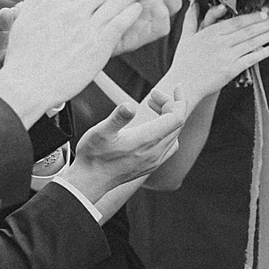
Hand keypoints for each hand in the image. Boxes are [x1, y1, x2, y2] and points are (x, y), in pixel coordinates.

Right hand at [0, 0, 155, 122]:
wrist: (28, 85)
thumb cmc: (24, 56)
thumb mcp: (24, 20)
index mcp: (56, 3)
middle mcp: (72, 12)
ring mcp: (86, 28)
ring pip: (116, 1)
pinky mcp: (97, 47)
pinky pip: (118, 24)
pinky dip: (130, 13)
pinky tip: (141, 6)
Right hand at [64, 94, 189, 202]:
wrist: (90, 182)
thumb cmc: (93, 156)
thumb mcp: (100, 132)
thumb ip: (117, 118)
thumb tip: (130, 105)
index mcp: (148, 140)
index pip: (177, 118)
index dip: (179, 100)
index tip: (175, 86)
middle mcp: (156, 151)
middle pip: (177, 124)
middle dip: (170, 105)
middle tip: (153, 95)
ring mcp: (156, 160)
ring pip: (174, 134)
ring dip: (168, 117)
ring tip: (152, 105)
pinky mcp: (152, 165)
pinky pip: (169, 145)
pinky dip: (167, 130)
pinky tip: (154, 126)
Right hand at [156, 6, 268, 102]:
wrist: (183, 84)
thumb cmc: (183, 62)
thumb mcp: (185, 37)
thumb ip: (191, 19)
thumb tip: (193, 3)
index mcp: (210, 32)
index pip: (235, 22)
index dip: (251, 17)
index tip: (263, 13)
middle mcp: (220, 42)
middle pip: (247, 30)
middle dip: (264, 24)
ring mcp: (226, 56)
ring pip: (251, 43)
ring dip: (267, 36)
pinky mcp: (231, 70)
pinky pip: (250, 59)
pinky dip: (262, 53)